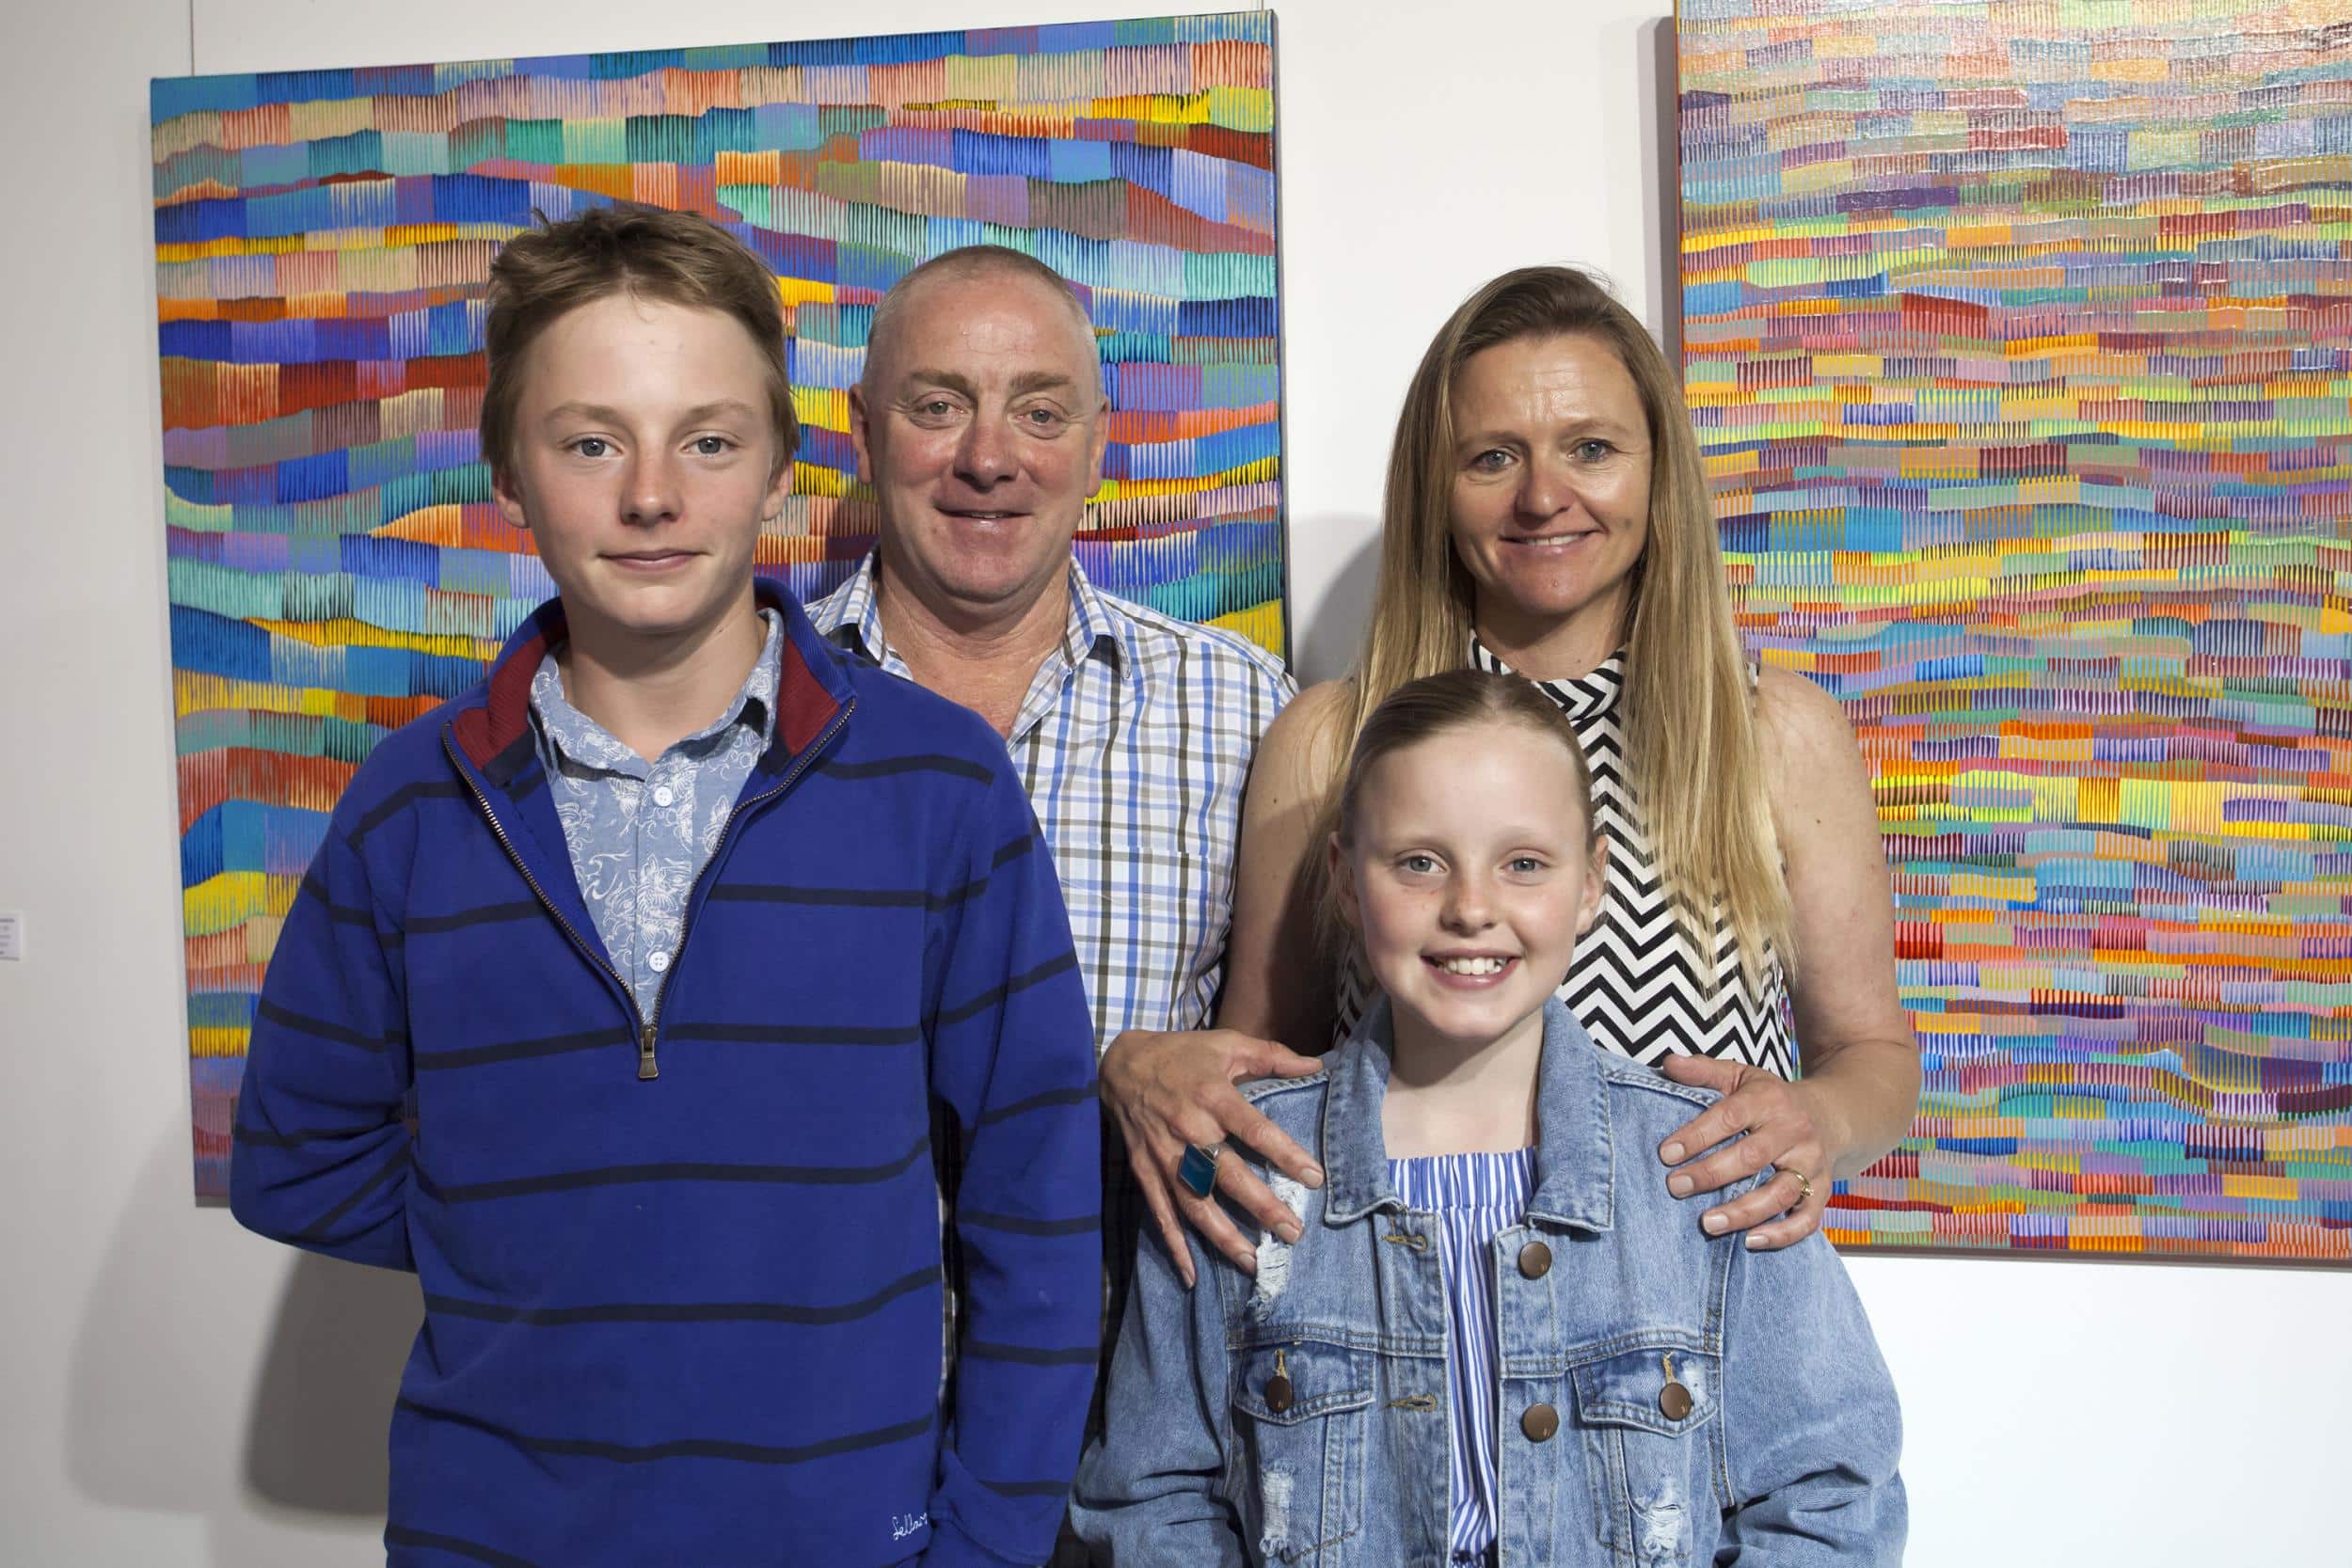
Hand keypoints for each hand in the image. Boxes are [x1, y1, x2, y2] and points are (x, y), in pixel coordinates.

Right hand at [1099, 1027, 1325, 1286]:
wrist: (1120, 1064)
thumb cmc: (1182, 1054)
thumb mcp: (1227, 1043)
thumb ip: (1272, 1055)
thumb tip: (1317, 1065)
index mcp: (1212, 1096)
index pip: (1254, 1129)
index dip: (1284, 1153)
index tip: (1314, 1178)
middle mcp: (1188, 1129)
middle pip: (1227, 1174)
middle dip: (1261, 1206)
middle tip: (1293, 1232)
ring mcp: (1164, 1154)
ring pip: (1194, 1202)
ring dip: (1222, 1235)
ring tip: (1252, 1262)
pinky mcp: (1144, 1171)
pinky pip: (1160, 1212)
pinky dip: (1174, 1245)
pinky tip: (1192, 1274)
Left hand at [1655, 1056, 1833, 1250]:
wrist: (1831, 1115)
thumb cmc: (1771, 1098)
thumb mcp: (1740, 1076)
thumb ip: (1704, 1071)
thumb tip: (1668, 1063)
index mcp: (1769, 1100)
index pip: (1730, 1116)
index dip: (1698, 1135)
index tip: (1665, 1153)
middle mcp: (1794, 1132)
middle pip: (1752, 1157)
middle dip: (1711, 1174)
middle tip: (1675, 1187)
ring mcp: (1811, 1164)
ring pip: (1780, 1192)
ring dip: (1743, 1211)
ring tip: (1707, 1223)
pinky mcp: (1822, 1192)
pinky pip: (1807, 1219)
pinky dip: (1782, 1234)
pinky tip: (1751, 1241)